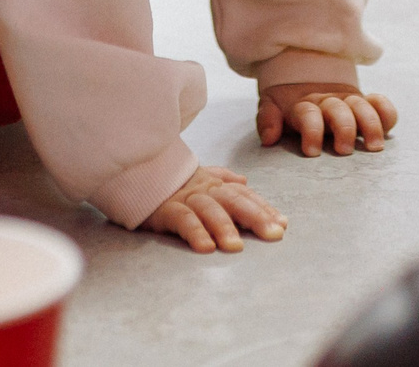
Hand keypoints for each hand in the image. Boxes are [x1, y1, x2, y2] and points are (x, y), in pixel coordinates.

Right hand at [139, 166, 285, 252]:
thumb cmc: (171, 182)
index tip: (282, 224)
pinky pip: (182, 219)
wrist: (135, 171)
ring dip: (224, 227)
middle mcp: (204, 188)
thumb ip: (223, 179)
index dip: (264, 208)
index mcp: (215, 183)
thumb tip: (245, 181)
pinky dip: (195, 232)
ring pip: (209, 210)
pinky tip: (206, 247)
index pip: (244, 195)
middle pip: (234, 200)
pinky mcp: (164, 209)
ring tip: (237, 247)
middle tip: (274, 234)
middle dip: (256, 216)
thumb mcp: (199, 178)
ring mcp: (184, 198)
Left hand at [257, 82, 396, 156]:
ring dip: (370, 125)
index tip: (311, 152)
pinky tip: (388, 126)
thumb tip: (269, 138)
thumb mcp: (271, 105)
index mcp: (303, 105)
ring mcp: (347, 100)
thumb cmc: (286, 101)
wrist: (302, 72)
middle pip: (338, 111)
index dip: (310, 131)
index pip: (308, 115)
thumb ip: (268, 119)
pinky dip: (386, 111)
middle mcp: (327, 101)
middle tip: (343, 150)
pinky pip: (380, 103)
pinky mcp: (365, 102)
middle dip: (343, 129)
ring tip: (374, 146)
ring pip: (362, 106)